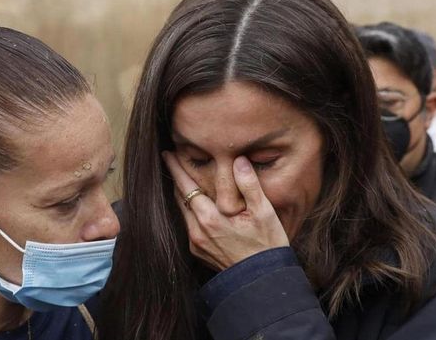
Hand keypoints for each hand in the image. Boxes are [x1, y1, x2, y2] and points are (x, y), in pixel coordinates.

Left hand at [162, 152, 288, 269]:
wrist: (262, 280)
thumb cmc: (266, 245)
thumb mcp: (264, 212)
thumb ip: (249, 184)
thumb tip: (239, 160)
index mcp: (210, 218)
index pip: (186, 186)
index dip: (176, 168)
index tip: (168, 154)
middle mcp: (197, 231)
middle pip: (180, 197)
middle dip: (176, 178)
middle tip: (173, 159)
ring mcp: (195, 243)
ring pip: (183, 211)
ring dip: (182, 194)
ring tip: (183, 178)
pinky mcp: (198, 251)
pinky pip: (188, 225)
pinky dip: (190, 211)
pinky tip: (196, 204)